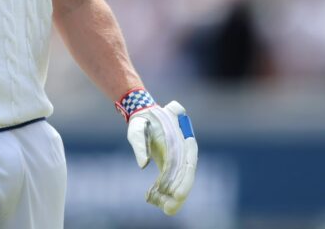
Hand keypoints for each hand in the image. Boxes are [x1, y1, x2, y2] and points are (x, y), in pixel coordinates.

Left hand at [119, 91, 197, 214]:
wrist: (143, 115)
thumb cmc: (142, 121)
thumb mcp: (137, 129)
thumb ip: (140, 144)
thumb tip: (142, 164)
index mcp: (180, 140)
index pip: (187, 163)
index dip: (184, 181)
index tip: (176, 195)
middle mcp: (183, 151)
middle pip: (186, 176)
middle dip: (180, 194)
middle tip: (169, 209)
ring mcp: (178, 158)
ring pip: (180, 180)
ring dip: (174, 197)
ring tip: (165, 210)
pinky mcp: (170, 164)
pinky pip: (171, 180)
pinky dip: (166, 191)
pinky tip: (157, 201)